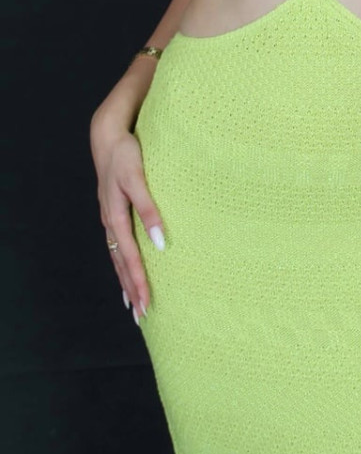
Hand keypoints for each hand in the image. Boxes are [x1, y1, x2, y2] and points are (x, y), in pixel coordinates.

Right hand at [90, 119, 164, 323]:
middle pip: (121, 265)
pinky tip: (127, 271)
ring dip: (126, 281)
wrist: (108, 137)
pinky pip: (117, 246)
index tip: (147, 304)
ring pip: (117, 258)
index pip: (129, 259)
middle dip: (132, 291)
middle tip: (142, 317)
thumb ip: (149, 209)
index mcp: (115, 219)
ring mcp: (110, 219)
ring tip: (133, 304)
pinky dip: (122, 264)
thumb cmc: (126, 155)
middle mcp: (110, 223)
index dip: (139, 283)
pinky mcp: (113, 213)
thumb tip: (160, 242)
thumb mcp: (138, 179)